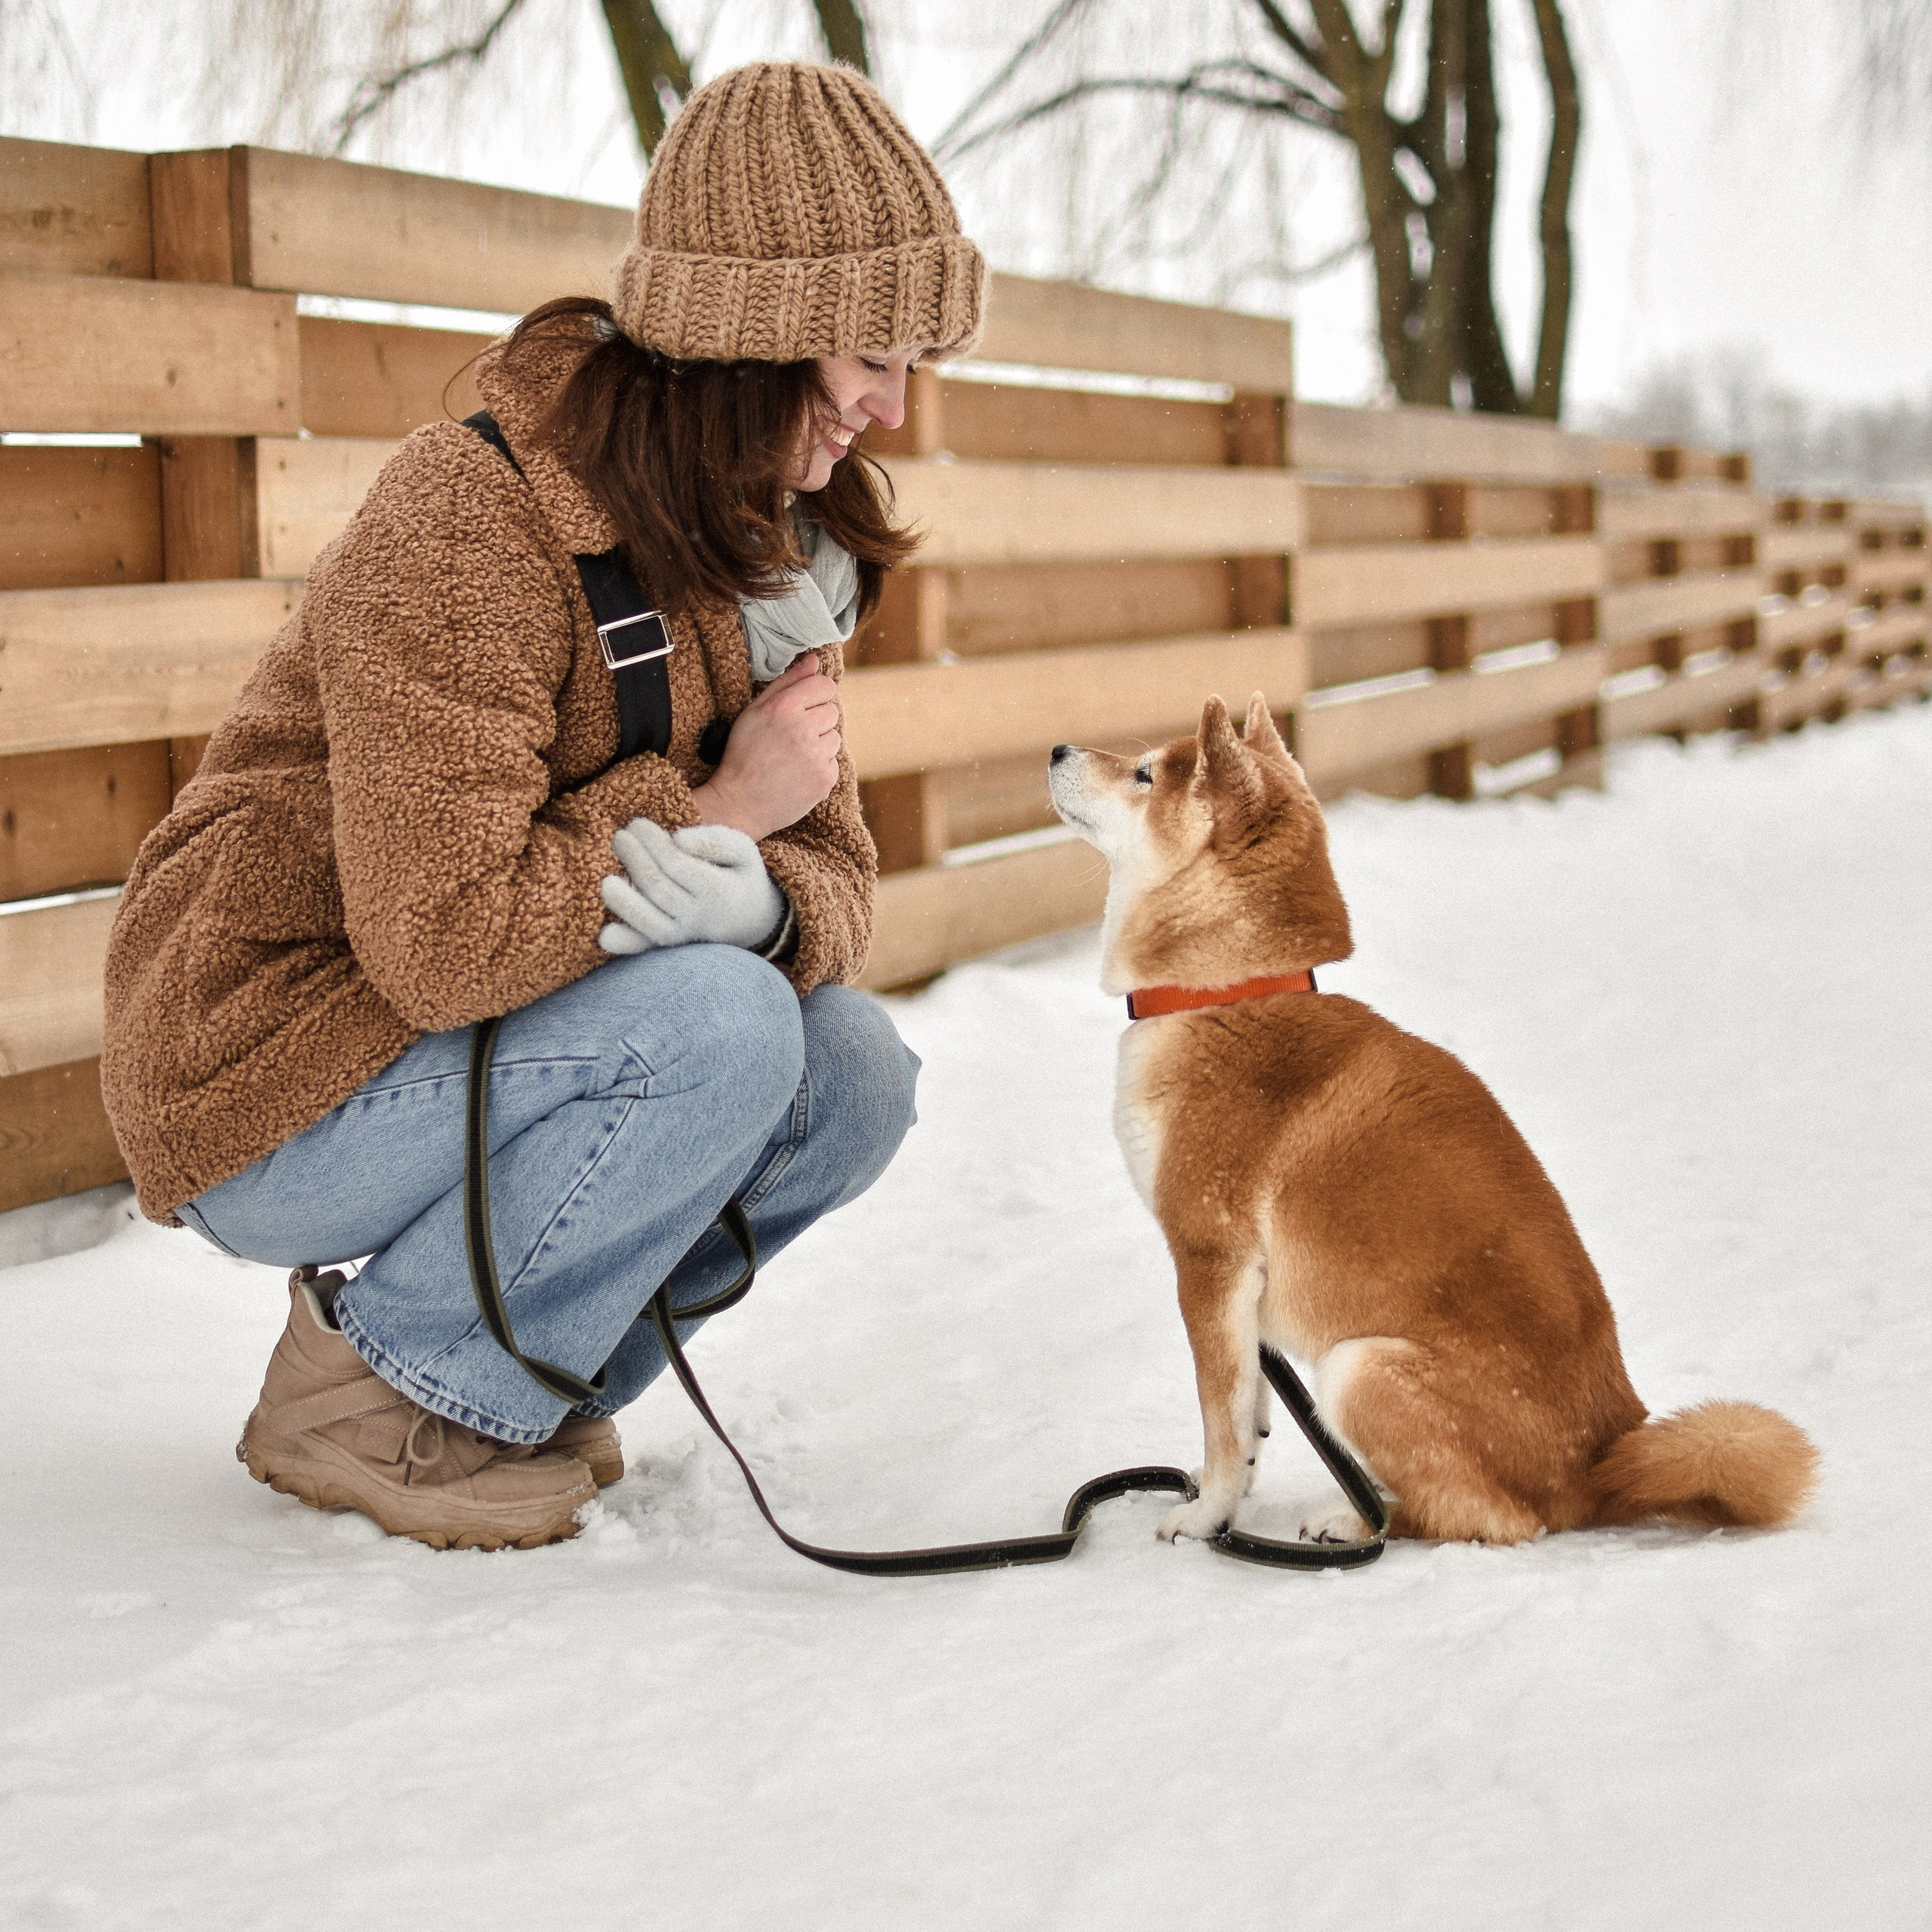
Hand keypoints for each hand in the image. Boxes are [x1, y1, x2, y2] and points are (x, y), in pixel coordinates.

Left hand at [598, 819, 786, 954]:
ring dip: (624, 902)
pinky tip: (604, 936)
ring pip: (649, 922)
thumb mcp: (742, 850)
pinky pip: (646, 946)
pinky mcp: (670, 944)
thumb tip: (678, 838)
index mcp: (719, 889)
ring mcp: (684, 934)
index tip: (637, 823)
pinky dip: (626, 943)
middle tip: (620, 837)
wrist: (752, 919)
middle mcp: (699, 916)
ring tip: (605, 881)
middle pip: (659, 889)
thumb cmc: (740, 874)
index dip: (654, 843)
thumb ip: (715, 841)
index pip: (678, 865)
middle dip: (635, 861)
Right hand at [692, 656, 841, 839]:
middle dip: (816, 720)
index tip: (803, 706)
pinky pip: (833, 762)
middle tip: (792, 736)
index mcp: (783, 708)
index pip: (824, 685)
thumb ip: (786, 682)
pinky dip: (820, 766)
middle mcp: (803, 729)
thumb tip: (814, 660)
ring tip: (793, 756)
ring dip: (819, 743)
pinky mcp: (825, 779)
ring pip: (834, 737)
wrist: (740, 803)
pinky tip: (798, 772)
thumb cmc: (743, 754)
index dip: (815, 694)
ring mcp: (816, 756)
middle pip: (831, 710)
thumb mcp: (754, 711)